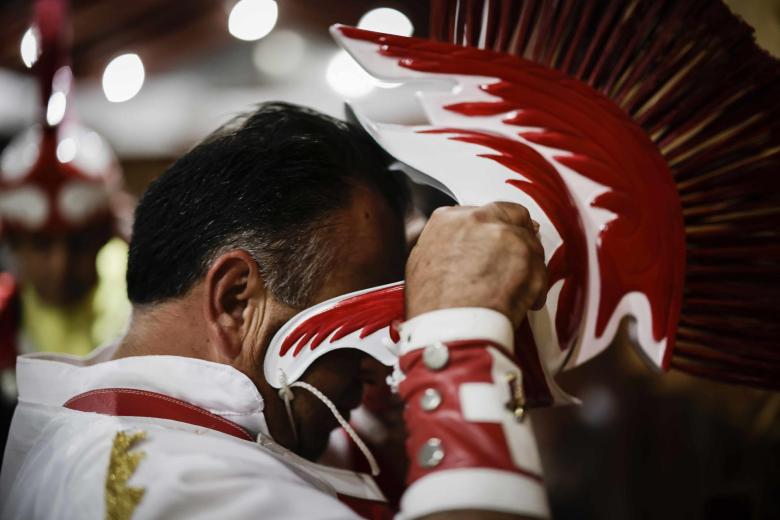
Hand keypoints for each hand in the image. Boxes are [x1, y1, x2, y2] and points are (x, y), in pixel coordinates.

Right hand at [405, 202, 547, 327]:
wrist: (449, 328)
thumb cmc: (433, 306)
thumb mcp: (421, 263)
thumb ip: (445, 245)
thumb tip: (455, 250)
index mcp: (449, 220)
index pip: (482, 213)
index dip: (492, 230)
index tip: (497, 242)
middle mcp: (477, 220)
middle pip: (511, 216)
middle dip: (517, 236)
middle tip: (517, 258)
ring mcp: (504, 234)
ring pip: (529, 242)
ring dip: (526, 265)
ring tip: (514, 290)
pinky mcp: (526, 254)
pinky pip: (540, 268)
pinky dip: (535, 286)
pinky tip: (521, 302)